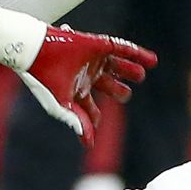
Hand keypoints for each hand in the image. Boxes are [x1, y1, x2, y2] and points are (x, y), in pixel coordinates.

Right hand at [17, 26, 155, 147]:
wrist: (37, 52)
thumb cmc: (44, 79)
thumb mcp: (61, 105)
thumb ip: (77, 122)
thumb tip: (89, 144)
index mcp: (76, 90)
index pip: (89, 107)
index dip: (94, 118)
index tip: (97, 125)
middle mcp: (86, 75)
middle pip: (107, 85)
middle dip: (117, 91)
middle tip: (125, 95)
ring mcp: (94, 59)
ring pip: (117, 67)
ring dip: (130, 71)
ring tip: (141, 75)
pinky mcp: (100, 45)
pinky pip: (124, 49)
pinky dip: (139, 54)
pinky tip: (153, 61)